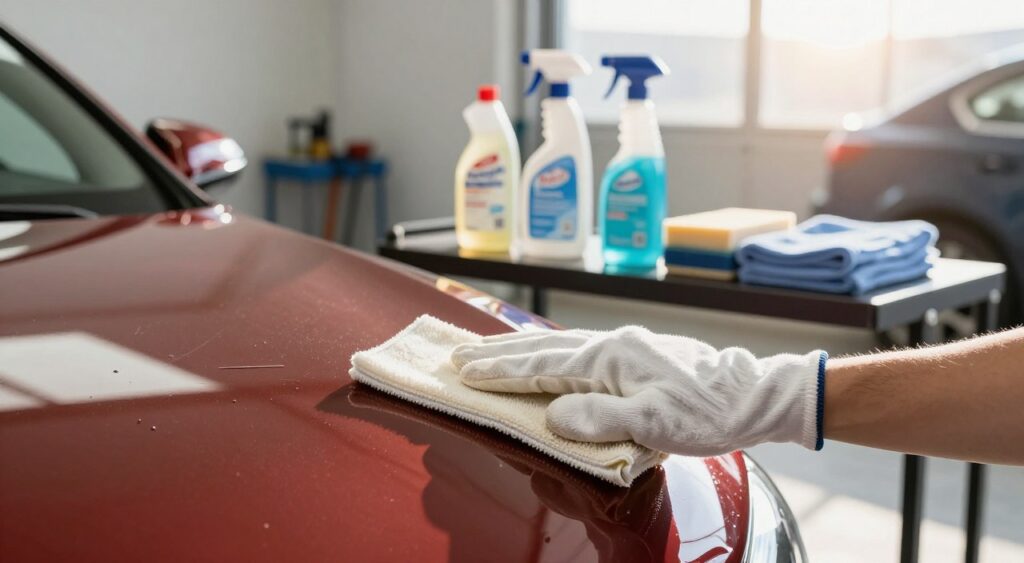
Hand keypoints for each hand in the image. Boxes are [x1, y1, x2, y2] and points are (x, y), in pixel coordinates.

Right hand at [451, 327, 825, 455]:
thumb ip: (599, 418)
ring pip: (560, 343)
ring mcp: (625, 346)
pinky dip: (550, 352)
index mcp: (609, 357)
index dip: (499, 370)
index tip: (463, 371)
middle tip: (459, 356)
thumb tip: (553, 416)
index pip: (541, 364)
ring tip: (491, 351)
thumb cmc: (708, 412)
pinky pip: (578, 348)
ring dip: (521, 348)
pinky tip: (549, 357)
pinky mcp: (636, 354)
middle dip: (498, 353)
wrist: (754, 395)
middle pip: (542, 345)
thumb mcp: (654, 424)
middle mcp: (612, 344)